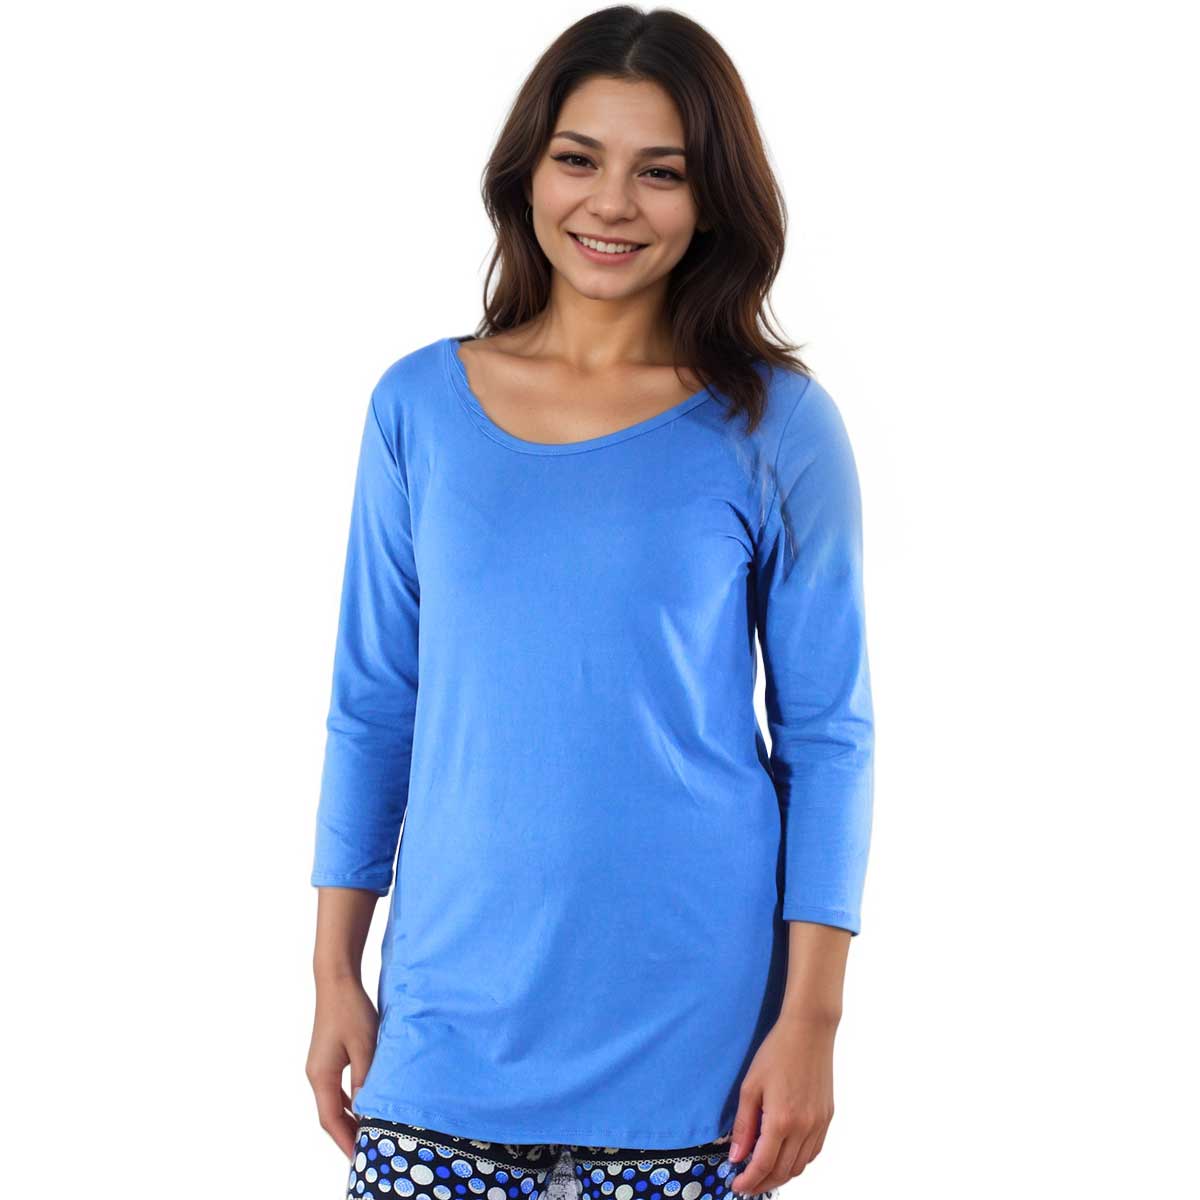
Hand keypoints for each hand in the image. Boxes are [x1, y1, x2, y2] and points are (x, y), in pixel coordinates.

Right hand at [306, 972, 379, 1156]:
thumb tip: (367, 1109)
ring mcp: (320, 1066)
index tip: (360, 1159)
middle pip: (330, 1116)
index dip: (345, 1141)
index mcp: (321, 1075)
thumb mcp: (365, 1045)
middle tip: (368, 1154)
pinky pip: (336, 1089)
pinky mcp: (327, 1058)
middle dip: (348, 1135)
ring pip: (333, 1103)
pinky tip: (364, 1106)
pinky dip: (349, 1103)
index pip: (331, 1120)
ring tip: (369, 1134)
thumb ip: (365, 1079)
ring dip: (349, 1120)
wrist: (337, 980)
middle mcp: (316, 1075)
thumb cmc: (351, 1010)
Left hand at [727, 1013, 837, 1193]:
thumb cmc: (777, 1053)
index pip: (764, 1164)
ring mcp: (819, 1124)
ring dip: (782, 1175)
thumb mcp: (751, 1086)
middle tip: (747, 1184)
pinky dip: (799, 1161)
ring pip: (801, 1165)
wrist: (809, 1031)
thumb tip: (737, 1156)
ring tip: (764, 1174)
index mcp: (781, 1120)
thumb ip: (744, 1125)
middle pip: (783, 1171)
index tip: (737, 1186)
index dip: (749, 1180)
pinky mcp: (828, 1117)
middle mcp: (804, 1127)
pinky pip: (814, 1151)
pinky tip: (787, 1157)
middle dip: (763, 1182)